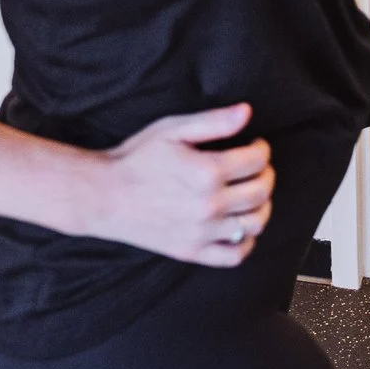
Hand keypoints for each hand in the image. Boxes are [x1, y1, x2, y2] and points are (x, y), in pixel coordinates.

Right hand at [88, 103, 273, 265]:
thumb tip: (246, 112)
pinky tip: (239, 226)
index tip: (254, 146)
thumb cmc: (137, 159)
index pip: (257, 161)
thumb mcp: (172, 130)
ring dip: (262, 207)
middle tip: (256, 168)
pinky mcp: (192, 251)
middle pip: (261, 192)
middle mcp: (208, 205)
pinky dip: (245, 242)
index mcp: (206, 172)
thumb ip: (213, 122)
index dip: (261, 149)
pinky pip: (234, 256)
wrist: (104, 196)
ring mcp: (201, 232)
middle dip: (266, 175)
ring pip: (254, 224)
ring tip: (251, 195)